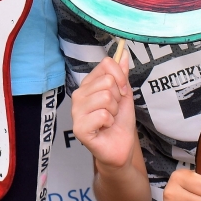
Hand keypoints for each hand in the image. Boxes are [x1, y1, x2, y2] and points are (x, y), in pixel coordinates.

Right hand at [71, 55, 136, 169]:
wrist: (121, 148)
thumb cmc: (120, 122)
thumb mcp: (124, 95)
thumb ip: (121, 74)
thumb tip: (123, 52)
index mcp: (88, 85)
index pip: (106, 65)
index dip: (121, 78)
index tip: (122, 93)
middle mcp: (79, 95)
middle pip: (107, 81)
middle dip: (118, 98)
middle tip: (113, 110)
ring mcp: (76, 112)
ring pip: (105, 97)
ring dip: (114, 111)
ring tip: (109, 120)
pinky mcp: (79, 128)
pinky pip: (102, 115)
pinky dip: (109, 122)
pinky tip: (104, 128)